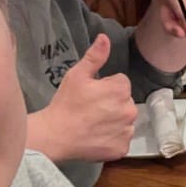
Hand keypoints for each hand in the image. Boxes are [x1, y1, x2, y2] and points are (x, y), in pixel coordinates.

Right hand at [33, 33, 135, 163]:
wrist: (55, 136)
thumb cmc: (65, 103)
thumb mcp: (77, 75)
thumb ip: (95, 56)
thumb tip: (105, 37)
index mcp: (121, 90)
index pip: (121, 83)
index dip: (106, 86)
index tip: (92, 94)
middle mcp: (130, 110)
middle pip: (125, 102)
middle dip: (112, 103)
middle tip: (91, 109)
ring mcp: (127, 131)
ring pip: (125, 121)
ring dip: (114, 121)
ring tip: (93, 123)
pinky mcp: (122, 149)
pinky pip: (122, 139)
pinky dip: (112, 138)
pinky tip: (96, 136)